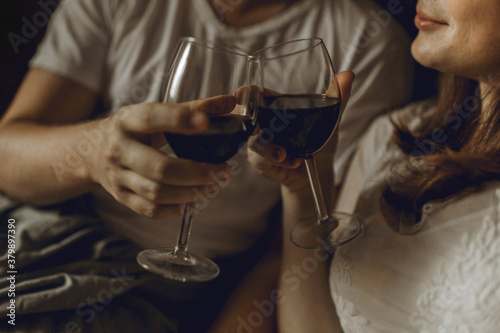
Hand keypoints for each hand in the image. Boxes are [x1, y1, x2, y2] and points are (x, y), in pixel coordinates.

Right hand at [86, 95, 235, 218]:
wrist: (89, 152)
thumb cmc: (132, 130)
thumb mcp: (154, 113)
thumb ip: (192, 108)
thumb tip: (230, 102)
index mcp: (128, 121)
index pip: (151, 118)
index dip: (178, 120)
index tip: (205, 122)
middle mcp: (119, 149)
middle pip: (159, 168)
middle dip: (196, 172)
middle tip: (223, 171)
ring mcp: (118, 176)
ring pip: (156, 192)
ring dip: (190, 193)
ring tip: (213, 186)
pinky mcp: (121, 197)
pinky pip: (149, 210)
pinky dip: (174, 209)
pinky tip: (192, 202)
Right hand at [247, 71, 354, 189]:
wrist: (319, 169)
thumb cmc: (319, 138)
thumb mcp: (330, 118)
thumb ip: (336, 97)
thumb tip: (348, 75)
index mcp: (276, 106)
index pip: (257, 95)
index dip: (247, 93)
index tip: (242, 93)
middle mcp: (264, 123)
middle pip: (249, 116)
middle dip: (251, 120)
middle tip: (258, 127)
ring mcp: (260, 142)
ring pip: (256, 141)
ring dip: (270, 147)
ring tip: (285, 153)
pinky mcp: (260, 160)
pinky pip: (262, 158)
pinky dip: (277, 159)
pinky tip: (293, 161)